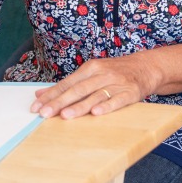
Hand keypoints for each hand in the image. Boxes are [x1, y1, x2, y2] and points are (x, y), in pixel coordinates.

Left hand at [30, 53, 158, 119]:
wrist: (146, 67)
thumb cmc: (115, 72)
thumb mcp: (91, 73)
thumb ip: (67, 84)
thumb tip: (40, 94)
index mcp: (90, 68)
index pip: (67, 83)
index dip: (51, 95)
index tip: (36, 107)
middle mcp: (102, 74)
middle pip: (78, 89)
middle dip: (60, 102)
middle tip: (45, 113)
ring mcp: (117, 83)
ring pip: (95, 95)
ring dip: (80, 106)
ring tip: (65, 115)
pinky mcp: (130, 92)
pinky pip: (118, 100)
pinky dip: (107, 106)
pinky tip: (96, 113)